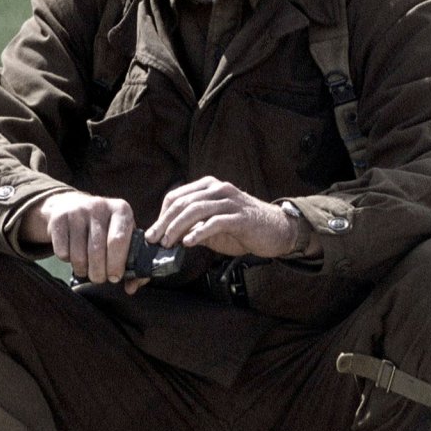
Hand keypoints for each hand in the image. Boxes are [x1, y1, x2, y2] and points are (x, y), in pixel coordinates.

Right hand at [21, 191, 134, 284]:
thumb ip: (132, 262)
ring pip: (78, 254)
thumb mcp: (122, 236)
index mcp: (121, 210)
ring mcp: (77, 210)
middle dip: (99, 273)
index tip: (115, 277)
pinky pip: (62, 252)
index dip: (116, 264)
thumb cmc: (105, 228)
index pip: (118, 241)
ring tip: (86, 270)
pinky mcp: (58, 218)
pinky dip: (67, 261)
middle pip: (97, 251)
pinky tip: (73, 256)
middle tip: (99, 278)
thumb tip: (132, 287)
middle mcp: (99, 206)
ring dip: (83, 270)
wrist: (73, 206)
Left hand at [147, 177, 301, 258]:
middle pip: (182, 203)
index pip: (176, 196)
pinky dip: (199, 232)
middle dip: (164, 223)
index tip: (154, 233)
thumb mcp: (213, 225)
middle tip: (155, 240)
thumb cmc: (243, 228)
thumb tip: (168, 238)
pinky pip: (215, 222)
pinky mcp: (240, 217)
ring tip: (168, 243)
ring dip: (177, 228)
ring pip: (195, 210)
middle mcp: (218, 189)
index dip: (162, 215)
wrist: (276, 230)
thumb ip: (193, 226)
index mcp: (209, 187)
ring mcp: (230, 201)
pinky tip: (189, 242)